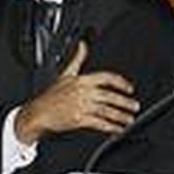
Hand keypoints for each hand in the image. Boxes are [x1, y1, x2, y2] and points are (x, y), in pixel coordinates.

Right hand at [13, 40, 138, 142]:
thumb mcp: (65, 73)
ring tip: (129, 120)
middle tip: (135, 106)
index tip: (130, 88)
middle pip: (109, 96)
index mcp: (81, 80)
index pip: (106, 78)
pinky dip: (110, 127)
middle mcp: (83, 92)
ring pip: (106, 110)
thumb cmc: (51, 95)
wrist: (38, 113)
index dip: (120, 82)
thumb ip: (77, 58)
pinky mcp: (79, 120)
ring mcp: (81, 106)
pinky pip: (99, 123)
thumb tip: (83, 44)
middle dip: (124, 102)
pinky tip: (117, 129)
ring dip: (120, 116)